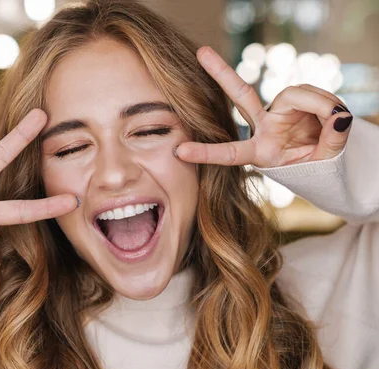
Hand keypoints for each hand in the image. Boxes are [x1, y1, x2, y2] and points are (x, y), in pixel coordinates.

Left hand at [176, 46, 353, 167]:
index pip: (231, 153)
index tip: (180, 151)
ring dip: (320, 105)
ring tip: (333, 122)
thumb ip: (330, 140)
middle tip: (201, 52)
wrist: (327, 159)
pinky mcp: (292, 101)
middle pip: (242, 96)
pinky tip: (332, 115)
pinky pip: (309, 92)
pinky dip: (326, 102)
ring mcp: (276, 112)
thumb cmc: (317, 167)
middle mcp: (263, 128)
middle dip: (222, 74)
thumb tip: (337, 116)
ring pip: (293, 94)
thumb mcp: (324, 163)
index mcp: (260, 153)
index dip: (207, 153)